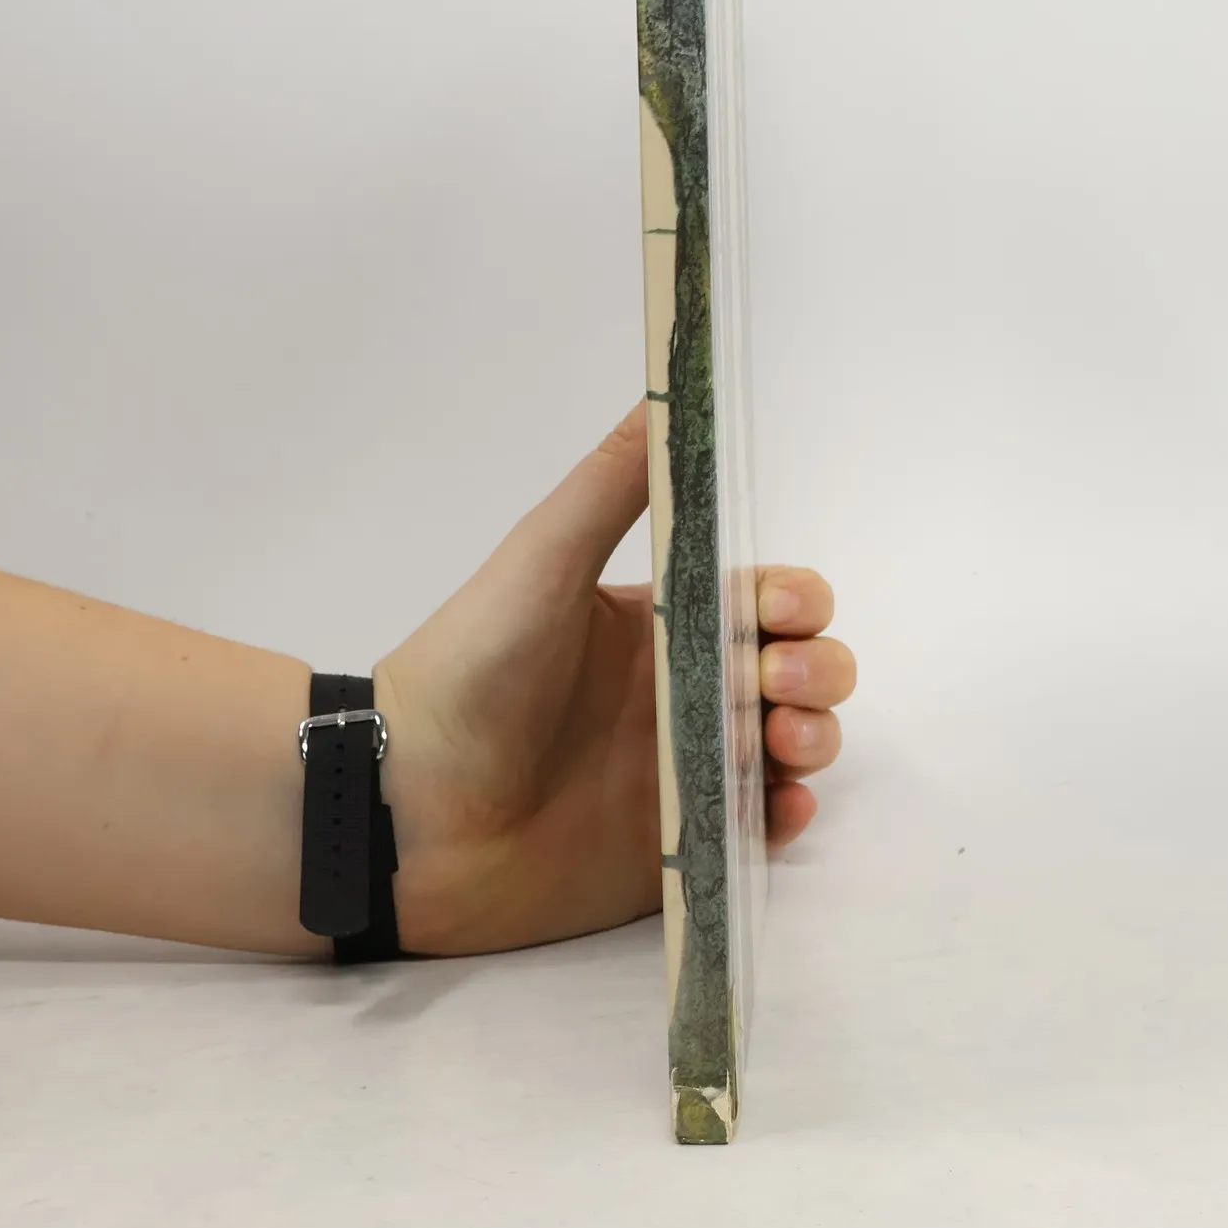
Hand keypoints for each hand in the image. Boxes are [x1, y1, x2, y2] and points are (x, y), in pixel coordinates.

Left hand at [374, 403, 856, 955]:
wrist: (409, 807)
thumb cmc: (472, 668)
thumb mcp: (544, 557)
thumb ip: (612, 480)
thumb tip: (671, 384)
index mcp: (659, 620)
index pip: (764, 600)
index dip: (794, 601)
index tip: (782, 610)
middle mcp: (681, 691)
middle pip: (798, 669)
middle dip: (817, 669)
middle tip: (775, 683)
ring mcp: (685, 769)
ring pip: (793, 745)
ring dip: (815, 735)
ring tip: (781, 745)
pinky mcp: (678, 844)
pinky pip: (760, 831)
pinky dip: (787, 816)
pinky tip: (778, 807)